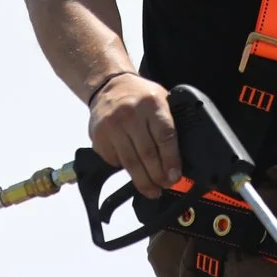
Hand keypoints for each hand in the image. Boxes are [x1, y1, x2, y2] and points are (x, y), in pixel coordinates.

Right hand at [89, 74, 181, 194]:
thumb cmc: (140, 96)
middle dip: (158, 176)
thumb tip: (178, 161)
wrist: (109, 86)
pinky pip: (115, 161)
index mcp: (152, 104)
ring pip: (130, 162)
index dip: (171, 160)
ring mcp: (112, 126)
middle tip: (165, 186)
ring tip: (152, 190)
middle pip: (147, 154)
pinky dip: (125, 170)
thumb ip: (170, 125)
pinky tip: (133, 170)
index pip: (165, 137)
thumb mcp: (162, 100)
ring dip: (143, 181)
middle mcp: (130, 114)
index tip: (175, 176)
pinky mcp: (99, 137)